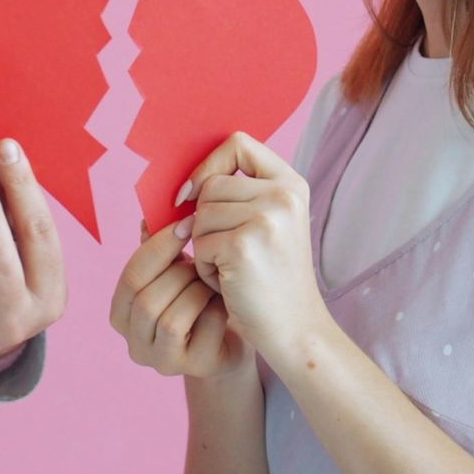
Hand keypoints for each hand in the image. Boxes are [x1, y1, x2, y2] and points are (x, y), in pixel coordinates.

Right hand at [110, 219, 251, 378]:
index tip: (185, 223)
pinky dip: (214, 310)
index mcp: (122, 313)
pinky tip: (224, 302)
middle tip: (204, 258)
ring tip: (212, 281)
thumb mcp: (178, 271)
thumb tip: (149, 216)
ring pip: (169, 320)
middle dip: (179, 273)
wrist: (235, 334)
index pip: (130, 277)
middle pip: (145, 300)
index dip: (157, 247)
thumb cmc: (201, 298)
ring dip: (196, 292)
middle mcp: (134, 342)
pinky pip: (200, 332)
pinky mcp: (192, 367)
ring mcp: (161, 360)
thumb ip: (160, 247)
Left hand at [179, 133, 329, 365]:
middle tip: (232, 253)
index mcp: (291, 183)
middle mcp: (283, 195)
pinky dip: (205, 268)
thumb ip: (236, 196)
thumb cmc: (272, 279)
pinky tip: (230, 283)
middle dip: (206, 223)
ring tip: (234, 269)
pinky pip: (198, 245)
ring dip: (204, 247)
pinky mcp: (244, 245)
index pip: (238, 144)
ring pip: (199, 216)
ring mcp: (266, 218)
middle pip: (210, 185)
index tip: (195, 192)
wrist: (295, 329)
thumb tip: (178, 187)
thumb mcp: (266, 225)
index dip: (209, 164)